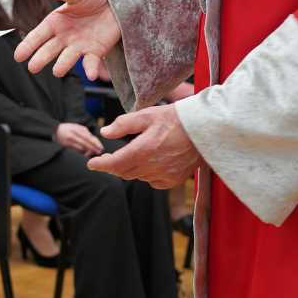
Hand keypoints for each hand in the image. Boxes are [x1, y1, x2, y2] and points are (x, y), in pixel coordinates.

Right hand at [13, 0, 120, 78]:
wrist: (114, 2)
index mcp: (56, 22)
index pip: (38, 35)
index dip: (28, 45)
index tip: (18, 56)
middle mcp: (64, 37)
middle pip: (49, 49)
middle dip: (41, 58)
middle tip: (32, 68)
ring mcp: (79, 45)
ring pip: (68, 57)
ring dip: (63, 65)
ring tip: (57, 72)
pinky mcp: (95, 51)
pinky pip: (91, 61)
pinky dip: (90, 69)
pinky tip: (91, 75)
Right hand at [53, 122, 103, 157]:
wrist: (55, 131)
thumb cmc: (68, 128)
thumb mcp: (76, 126)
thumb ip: (85, 131)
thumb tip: (92, 138)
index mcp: (77, 129)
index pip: (89, 137)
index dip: (96, 143)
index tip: (101, 147)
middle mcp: (74, 135)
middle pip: (86, 143)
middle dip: (94, 148)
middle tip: (99, 152)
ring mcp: (70, 141)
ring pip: (82, 148)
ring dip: (88, 151)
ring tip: (92, 153)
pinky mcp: (67, 146)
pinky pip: (76, 151)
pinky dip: (82, 153)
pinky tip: (85, 154)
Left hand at [87, 104, 203, 187]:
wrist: (205, 128)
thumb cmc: (175, 118)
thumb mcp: (146, 115)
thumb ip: (123, 124)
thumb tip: (104, 132)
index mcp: (143, 150)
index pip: (114, 164)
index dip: (100, 165)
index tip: (92, 163)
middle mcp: (153, 166)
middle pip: (125, 172)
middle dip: (114, 166)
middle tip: (108, 159)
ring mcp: (165, 175)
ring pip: (139, 177)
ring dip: (130, 169)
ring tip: (129, 157)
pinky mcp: (175, 179)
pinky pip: (154, 182)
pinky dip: (146, 175)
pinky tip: (148, 164)